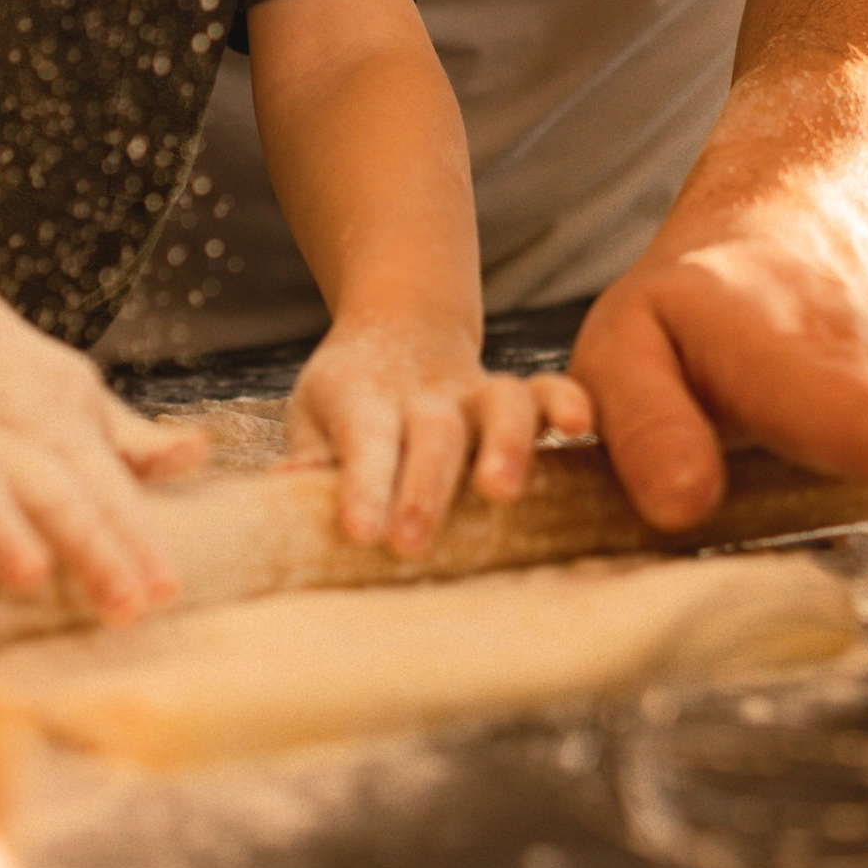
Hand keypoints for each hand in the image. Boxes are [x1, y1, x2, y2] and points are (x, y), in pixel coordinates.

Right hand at [0, 300, 202, 623]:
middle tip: (126, 607)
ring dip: (2, 532)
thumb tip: (199, 455)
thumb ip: (133, 441)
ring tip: (31, 577)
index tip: (166, 592)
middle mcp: (8, 439)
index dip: (138, 541)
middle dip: (92, 550)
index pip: (110, 490)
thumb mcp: (79, 394)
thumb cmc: (11, 374)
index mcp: (62, 428)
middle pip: (56, 496)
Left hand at [286, 315, 594, 559]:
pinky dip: (567, 401)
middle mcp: (423, 395)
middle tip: (412, 544)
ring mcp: (473, 392)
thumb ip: (310, 453)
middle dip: (425, 489)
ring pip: (500, 403)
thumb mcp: (311, 414)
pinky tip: (582, 427)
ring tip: (502, 491)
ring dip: (506, 444)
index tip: (362, 533)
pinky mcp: (513, 394)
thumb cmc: (346, 397)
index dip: (363, 486)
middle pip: (432, 434)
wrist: (399, 324)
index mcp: (362, 401)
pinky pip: (547, 389)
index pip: (364, 443)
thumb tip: (285, 488)